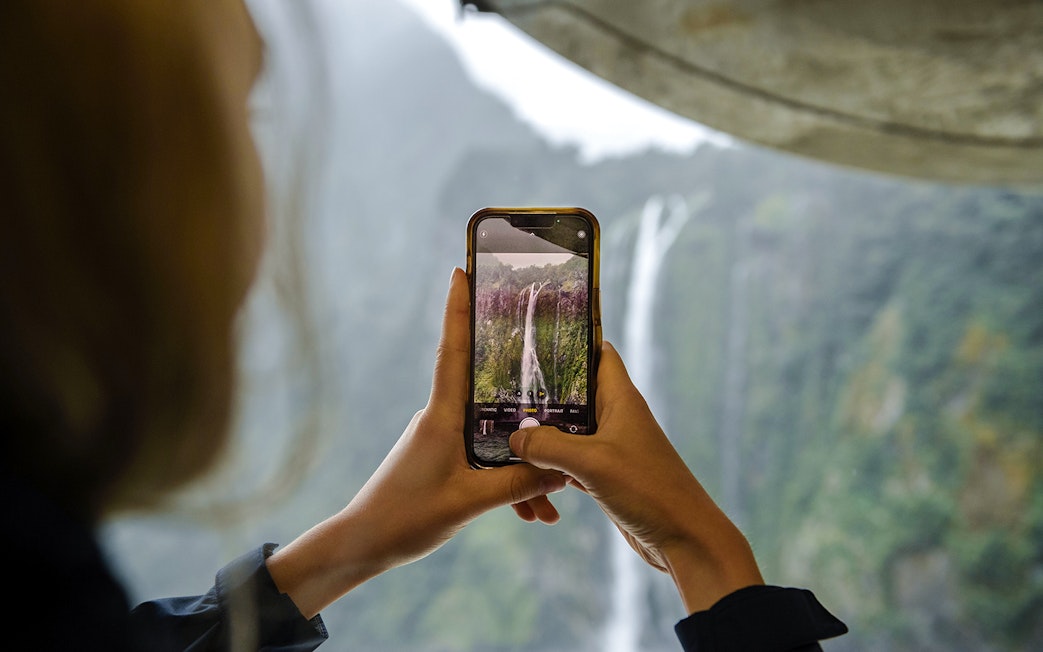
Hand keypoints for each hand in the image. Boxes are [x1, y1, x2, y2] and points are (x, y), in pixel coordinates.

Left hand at [267, 268, 566, 617]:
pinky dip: (510, 482)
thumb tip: (562, 468)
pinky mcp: (444, 459)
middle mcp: (441, 418)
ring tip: (553, 503)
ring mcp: (442, 438)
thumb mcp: (468, 503)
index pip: (453, 351)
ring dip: (524, 463)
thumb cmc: (405, 519)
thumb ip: (517, 484)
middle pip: (489, 388)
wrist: (363, 546)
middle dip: (523, 384)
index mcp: (441, 416)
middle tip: (555, 361)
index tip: (463, 270)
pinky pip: (486, 458)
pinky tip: (533, 513)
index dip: (459, 310)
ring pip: (494, 434)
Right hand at [508, 342, 763, 612]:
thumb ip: (549, 445)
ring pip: (568, 429)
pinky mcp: (606, 474)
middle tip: (502, 387)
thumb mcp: (592, 462)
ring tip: (505, 428)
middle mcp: (616, 417)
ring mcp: (611, 447)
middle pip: (574, 392)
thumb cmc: (649, 490)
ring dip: (542, 433)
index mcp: (621, 399)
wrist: (684, 539)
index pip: (598, 352)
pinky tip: (528, 470)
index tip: (534, 334)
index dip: (571, 340)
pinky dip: (550, 464)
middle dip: (542, 392)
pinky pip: (570, 460)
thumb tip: (515, 437)